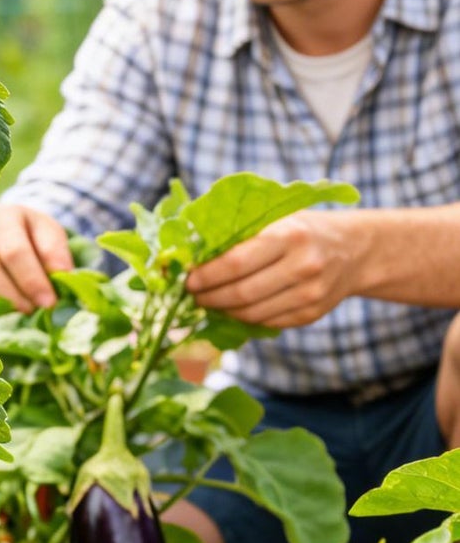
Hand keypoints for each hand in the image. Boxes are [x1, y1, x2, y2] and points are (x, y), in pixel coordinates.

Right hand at [0, 203, 72, 311]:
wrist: (5, 230)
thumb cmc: (31, 235)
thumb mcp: (50, 234)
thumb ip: (56, 252)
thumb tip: (60, 274)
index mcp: (2, 215)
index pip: (14, 251)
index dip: (32, 280)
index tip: (49, 301)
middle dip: (13, 295)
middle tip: (32, 309)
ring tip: (17, 308)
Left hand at [185, 212, 359, 327]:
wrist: (354, 249)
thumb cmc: (302, 230)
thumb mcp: (277, 219)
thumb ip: (241, 234)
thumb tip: (191, 253)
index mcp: (290, 236)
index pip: (236, 263)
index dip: (206, 276)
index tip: (188, 279)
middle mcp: (304, 265)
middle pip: (241, 293)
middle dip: (209, 298)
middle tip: (192, 296)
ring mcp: (311, 293)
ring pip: (252, 314)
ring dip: (223, 311)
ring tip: (209, 302)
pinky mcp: (312, 314)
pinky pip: (267, 323)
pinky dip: (245, 318)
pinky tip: (234, 309)